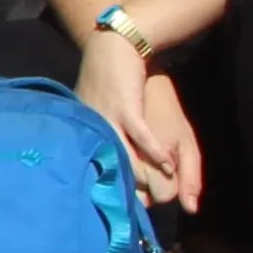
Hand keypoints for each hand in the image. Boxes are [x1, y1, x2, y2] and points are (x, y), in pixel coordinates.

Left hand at [76, 32, 201, 210]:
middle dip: (127, 188)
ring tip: (157, 191)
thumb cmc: (112, 80)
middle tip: (143, 206)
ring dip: (142, 174)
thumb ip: (107, 132)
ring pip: (124, 156)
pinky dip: (154, 152)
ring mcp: (107, 119)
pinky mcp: (125, 108)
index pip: (95, 166)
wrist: (115, 46)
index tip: (122, 205)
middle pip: (110, 167)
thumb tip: (115, 154)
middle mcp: (93, 128)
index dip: (110, 186)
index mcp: (85, 130)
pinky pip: (140, 136)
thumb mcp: (102, 106)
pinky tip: (167, 164)